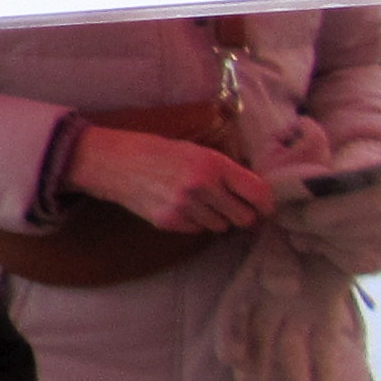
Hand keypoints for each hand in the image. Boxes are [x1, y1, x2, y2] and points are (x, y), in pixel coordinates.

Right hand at [67, 126, 273, 233]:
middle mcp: (202, 187)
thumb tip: (253, 194)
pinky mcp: (169, 222)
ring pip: (221, 227)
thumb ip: (224, 171)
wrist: (113, 162)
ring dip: (217, 218)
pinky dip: (195, 222)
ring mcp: (185, 207)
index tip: (266, 208)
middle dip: (242, 214)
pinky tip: (180, 206)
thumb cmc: (156, 151)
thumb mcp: (195, 151)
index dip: (267, 204)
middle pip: (244, 217)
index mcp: (212, 164)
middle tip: (233, 207)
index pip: (257, 193)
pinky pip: (198, 230)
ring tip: (199, 202)